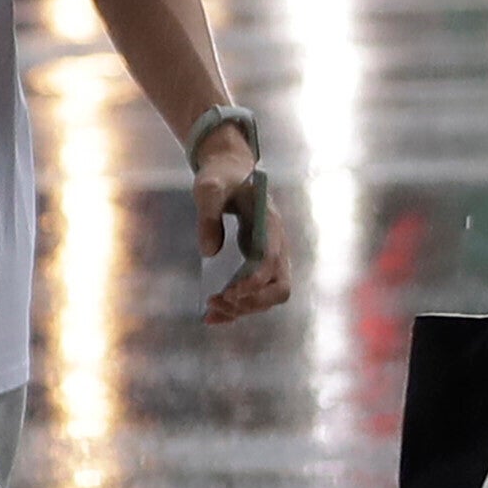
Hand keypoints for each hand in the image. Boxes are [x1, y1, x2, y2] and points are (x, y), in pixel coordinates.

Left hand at [192, 121, 291, 324]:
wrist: (230, 173)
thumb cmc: (220, 178)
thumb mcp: (208, 188)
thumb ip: (208, 216)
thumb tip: (208, 253)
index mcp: (270, 225)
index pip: (272, 262)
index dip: (254, 282)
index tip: (229, 292)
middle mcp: (276, 246)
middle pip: (279, 288)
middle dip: (252, 302)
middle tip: (218, 300)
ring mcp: (270, 258)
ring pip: (268, 298)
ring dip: (242, 309)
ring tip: (209, 311)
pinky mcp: (257, 265)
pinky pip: (254, 295)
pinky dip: (236, 309)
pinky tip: (211, 315)